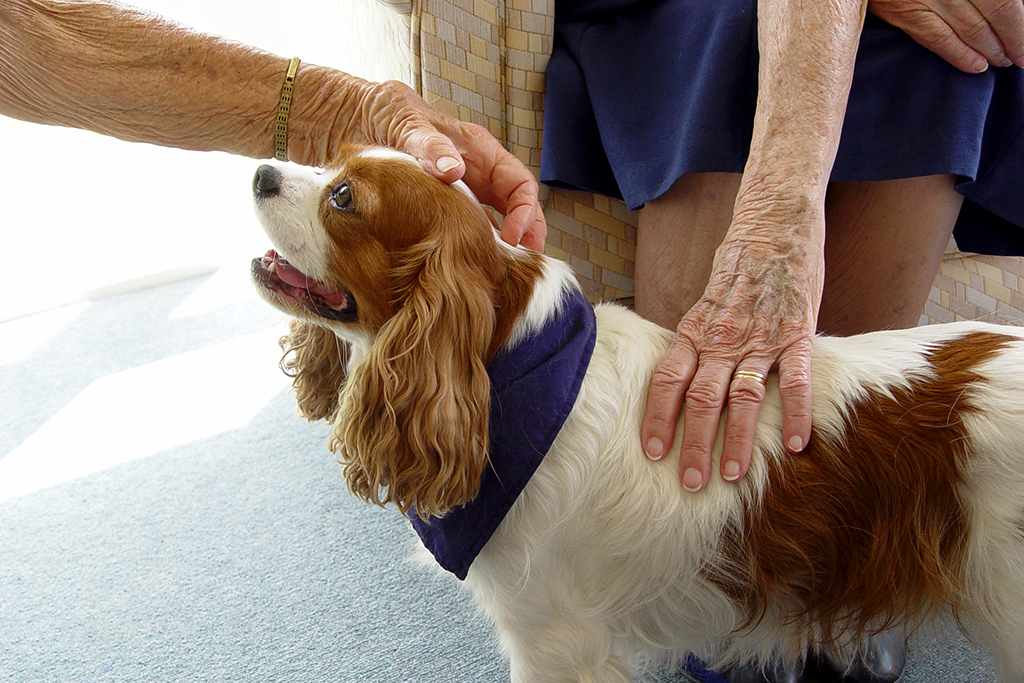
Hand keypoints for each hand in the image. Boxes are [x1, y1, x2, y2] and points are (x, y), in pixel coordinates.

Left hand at [361, 81, 546, 250]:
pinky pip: (465, 228)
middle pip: (517, 206)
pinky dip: (472, 247)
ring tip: (501, 273)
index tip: (511, 238)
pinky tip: (467, 265)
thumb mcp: (406, 122)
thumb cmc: (384, 112)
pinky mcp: (441, 207)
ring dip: (502, 246)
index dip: (524, 212)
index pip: (519, 183)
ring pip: (495, 221)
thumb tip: (452, 171)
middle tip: (524, 265)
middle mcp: (475, 172)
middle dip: (527, 234)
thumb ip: (429, 145)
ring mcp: (460, 191)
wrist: (352, 119)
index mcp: (478, 151)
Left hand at [640, 206, 819, 491]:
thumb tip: (681, 379)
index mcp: (694, 331)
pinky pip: (797, 379)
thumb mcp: (705, 304)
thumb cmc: (737, 267)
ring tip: (732, 476)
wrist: (774, 223)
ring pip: (743, 397)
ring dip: (737, 439)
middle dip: (694, 444)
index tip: (653, 452)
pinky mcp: (798, 333)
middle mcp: (722, 338)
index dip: (658, 417)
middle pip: (702, 398)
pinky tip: (794, 445)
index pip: (667, 380)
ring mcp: (761, 337)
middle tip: (690, 483)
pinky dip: (797, 413)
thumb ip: (696, 341)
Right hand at [869, 0, 1023, 71]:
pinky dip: (960, 55)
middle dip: (1012, 40)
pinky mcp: (905, 11)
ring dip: (991, 49)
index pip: (1007, 1)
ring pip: (971, 29)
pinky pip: (938, 38)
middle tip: (1021, 56)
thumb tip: (1013, 10)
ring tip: (1003, 60)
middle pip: (996, 14)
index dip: (1021, 26)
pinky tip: (977, 65)